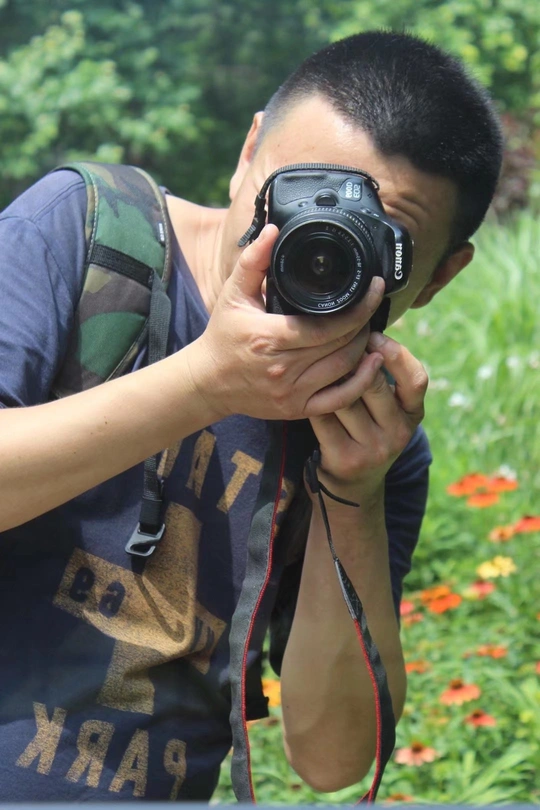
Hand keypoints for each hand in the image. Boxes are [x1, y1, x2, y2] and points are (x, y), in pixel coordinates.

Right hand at [188, 224, 385, 420]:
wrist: (207, 381)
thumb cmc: (223, 336)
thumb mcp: (233, 294)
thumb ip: (254, 261)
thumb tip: (274, 230)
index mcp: (270, 338)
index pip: (329, 325)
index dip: (359, 308)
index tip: (374, 289)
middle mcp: (284, 369)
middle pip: (342, 346)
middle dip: (364, 324)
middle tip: (371, 307)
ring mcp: (292, 392)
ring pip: (345, 370)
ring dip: (365, 349)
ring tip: (369, 329)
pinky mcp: (297, 409)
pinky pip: (339, 401)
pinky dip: (361, 383)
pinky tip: (372, 364)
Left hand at [308, 332, 427, 506]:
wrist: (352, 487)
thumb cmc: (366, 431)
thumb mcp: (387, 410)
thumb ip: (382, 378)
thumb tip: (362, 327)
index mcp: (413, 414)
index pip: (417, 379)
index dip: (396, 354)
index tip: (373, 335)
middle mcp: (398, 432)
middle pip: (375, 384)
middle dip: (351, 361)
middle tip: (331, 345)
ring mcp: (374, 449)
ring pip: (346, 399)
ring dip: (328, 379)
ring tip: (314, 364)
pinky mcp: (347, 458)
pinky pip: (324, 417)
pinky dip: (313, 401)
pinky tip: (305, 391)